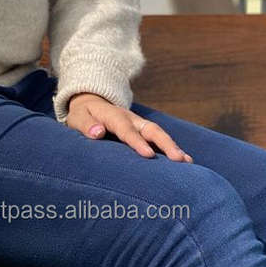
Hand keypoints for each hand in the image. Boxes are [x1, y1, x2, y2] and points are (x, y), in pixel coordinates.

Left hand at [66, 93, 191, 161]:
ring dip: (173, 147)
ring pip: (159, 134)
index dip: (137, 142)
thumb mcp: (78, 118)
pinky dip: (171, 149)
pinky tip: (185, 161)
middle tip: (179, 159)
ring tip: (187, 162)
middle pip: (151, 130)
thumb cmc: (83, 115)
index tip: (148, 155)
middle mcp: (131, 119)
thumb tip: (97, 133)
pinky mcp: (143, 131)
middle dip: (166, 144)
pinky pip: (158, 139)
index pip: (126, 130)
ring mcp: (139, 124)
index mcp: (114, 116)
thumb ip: (86, 125)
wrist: (91, 103)